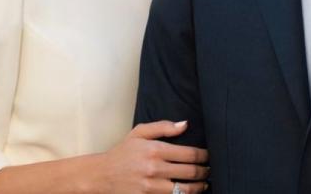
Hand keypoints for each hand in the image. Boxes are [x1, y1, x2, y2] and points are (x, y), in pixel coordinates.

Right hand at [94, 120, 208, 192]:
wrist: (102, 174)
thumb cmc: (123, 152)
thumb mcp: (139, 133)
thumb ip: (163, 127)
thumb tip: (185, 124)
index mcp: (155, 149)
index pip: (189, 154)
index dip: (204, 156)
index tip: (208, 156)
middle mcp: (154, 168)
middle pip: (190, 172)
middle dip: (204, 171)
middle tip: (209, 170)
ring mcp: (151, 186)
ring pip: (185, 189)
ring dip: (198, 187)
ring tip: (204, 184)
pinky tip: (188, 193)